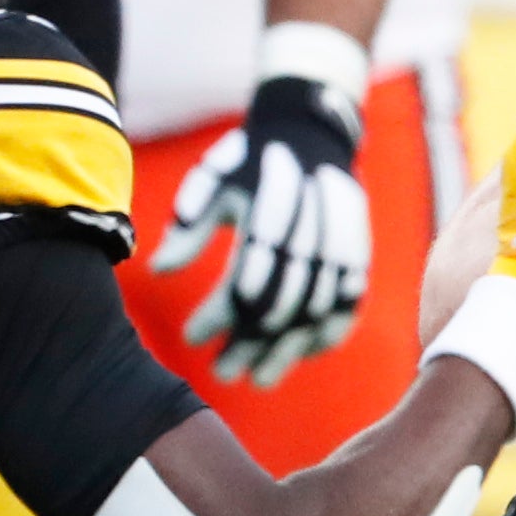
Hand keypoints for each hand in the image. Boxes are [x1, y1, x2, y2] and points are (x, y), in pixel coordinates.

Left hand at [157, 73, 373, 384]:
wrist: (310, 134)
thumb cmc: (250, 162)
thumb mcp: (211, 181)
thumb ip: (187, 226)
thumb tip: (156, 270)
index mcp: (270, 209)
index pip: (244, 276)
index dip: (219, 313)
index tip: (191, 339)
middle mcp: (310, 230)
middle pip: (279, 302)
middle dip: (250, 343)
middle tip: (222, 374)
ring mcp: (340, 245)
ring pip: (314, 312)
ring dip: (286, 351)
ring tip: (258, 380)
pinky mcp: (359, 255)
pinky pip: (349, 304)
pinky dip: (328, 334)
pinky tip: (303, 356)